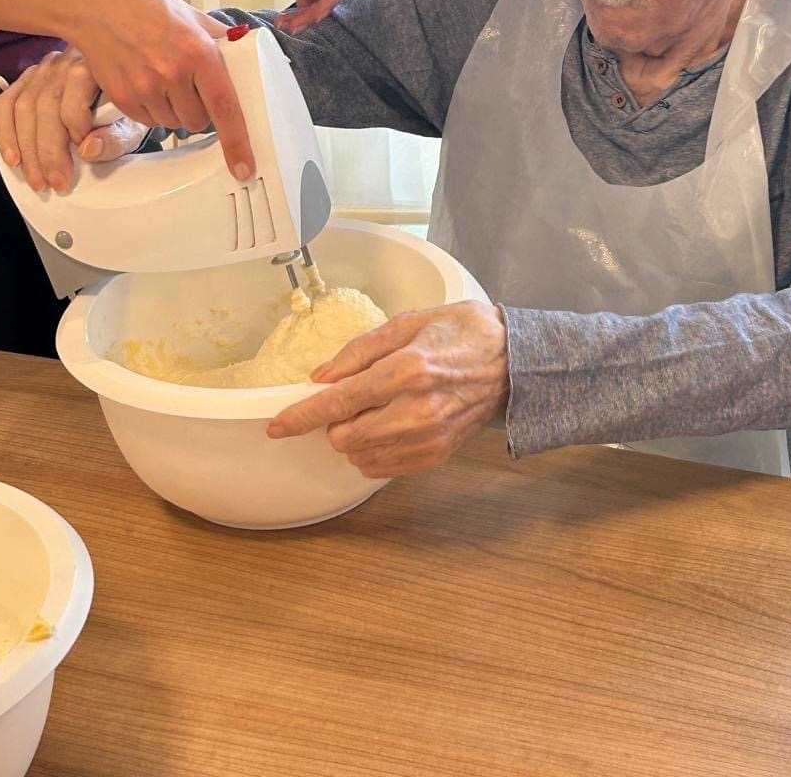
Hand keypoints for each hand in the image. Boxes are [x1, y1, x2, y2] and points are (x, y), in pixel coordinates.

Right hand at [0, 46, 149, 193]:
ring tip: (36, 178)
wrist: (117, 89)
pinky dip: (5, 133)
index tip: (83, 156)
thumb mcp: (130, 125)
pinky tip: (13, 158)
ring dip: (26, 148)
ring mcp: (42, 70)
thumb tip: (87, 150)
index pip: (74, 100)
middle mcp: (64, 63)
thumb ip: (114, 139)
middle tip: (55, 182)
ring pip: (23, 107)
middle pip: (44, 106)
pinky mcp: (26, 80)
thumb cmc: (122, 110)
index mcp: (94, 69)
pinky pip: (5, 104)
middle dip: (47, 151)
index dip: (76, 132)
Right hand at [57, 0, 254, 178]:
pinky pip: (148, 120)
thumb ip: (219, 38)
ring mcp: (145, 87)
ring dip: (174, 111)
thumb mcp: (191, 15)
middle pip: (198, 121)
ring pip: (172, 123)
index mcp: (199, 52)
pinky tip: (144, 82)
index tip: (245, 168)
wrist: (96, 4)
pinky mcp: (123, 97)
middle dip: (199, 111)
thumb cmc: (146, 5)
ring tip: (162, 78)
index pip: (226, 107)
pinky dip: (151, 109)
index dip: (238, 143)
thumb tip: (246, 50)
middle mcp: (174, 73)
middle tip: (189, 86)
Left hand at [267, 302, 509, 477]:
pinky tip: (388, 426)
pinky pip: (383, 468)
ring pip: (360, 457)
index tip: (276, 425)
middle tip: (352, 397)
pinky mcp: (436, 456)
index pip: (339, 402)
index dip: (301, 415)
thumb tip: (321, 376)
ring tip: (375, 409)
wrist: (513, 360)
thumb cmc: (461, 331)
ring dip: (353, 437)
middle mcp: (416, 411)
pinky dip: (373, 451)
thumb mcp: (409, 322)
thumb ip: (360, 350)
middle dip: (334, 421)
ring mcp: (428, 439)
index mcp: (406, 370)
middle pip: (344, 437)